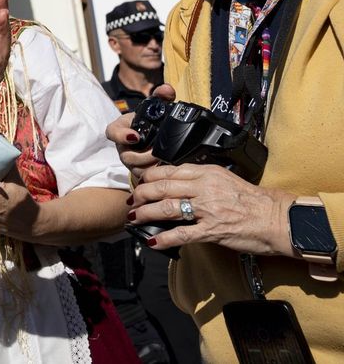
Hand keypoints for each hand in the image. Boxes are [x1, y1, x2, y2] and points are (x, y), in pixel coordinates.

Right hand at [105, 83, 173, 175]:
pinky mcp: (139, 172)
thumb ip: (161, 97)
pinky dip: (155, 173)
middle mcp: (123, 147)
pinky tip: (166, 168)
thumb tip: (167, 89)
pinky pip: (144, 176)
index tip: (135, 136)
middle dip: (143, 155)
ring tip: (164, 160)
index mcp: (122, 129)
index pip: (112, 132)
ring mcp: (130, 161)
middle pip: (126, 155)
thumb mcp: (156, 109)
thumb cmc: (151, 123)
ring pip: (135, 169)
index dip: (121, 135)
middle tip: (158, 152)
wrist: (155, 140)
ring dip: (150, 165)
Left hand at [131, 162, 293, 254]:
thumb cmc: (255, 201)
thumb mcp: (226, 179)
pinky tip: (152, 240)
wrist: (278, 219)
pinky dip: (164, 237)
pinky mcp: (213, 230)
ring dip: (145, 213)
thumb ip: (203, 178)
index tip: (139, 181)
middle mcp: (205, 187)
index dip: (149, 176)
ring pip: (167, 207)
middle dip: (141, 194)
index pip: (169, 170)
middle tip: (131, 201)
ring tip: (134, 218)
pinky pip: (182, 234)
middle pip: (162, 187)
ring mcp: (208, 209)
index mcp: (207, 172)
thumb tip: (179, 182)